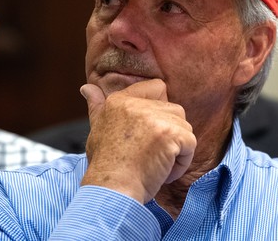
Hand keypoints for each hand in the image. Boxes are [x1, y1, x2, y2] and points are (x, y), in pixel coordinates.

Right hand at [80, 79, 196, 203]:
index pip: (156, 87)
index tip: (149, 132)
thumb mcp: (96, 129)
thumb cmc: (105, 166)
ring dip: (176, 148)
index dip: (159, 109)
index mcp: (120, 100)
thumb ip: (96, 106)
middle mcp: (137, 104)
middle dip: (169, 133)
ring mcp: (155, 118)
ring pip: (184, 126)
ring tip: (155, 163)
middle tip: (149, 153)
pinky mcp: (170, 134)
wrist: (112, 190)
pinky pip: (190, 144)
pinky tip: (163, 172)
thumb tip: (87, 88)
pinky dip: (182, 162)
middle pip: (174, 110)